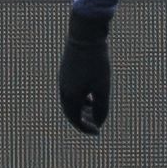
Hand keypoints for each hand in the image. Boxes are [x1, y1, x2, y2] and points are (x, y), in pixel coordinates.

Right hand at [58, 11, 112, 133]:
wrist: (85, 35)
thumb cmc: (96, 62)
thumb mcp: (103, 87)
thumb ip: (102, 108)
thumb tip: (99, 123)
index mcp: (70, 96)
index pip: (75, 120)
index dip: (86, 129)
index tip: (98, 132)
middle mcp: (63, 89)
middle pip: (71, 111)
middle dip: (83, 120)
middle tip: (96, 124)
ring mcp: (63, 79)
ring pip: (71, 101)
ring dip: (83, 109)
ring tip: (96, 109)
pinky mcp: (67, 71)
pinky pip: (72, 90)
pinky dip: (81, 97)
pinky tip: (92, 94)